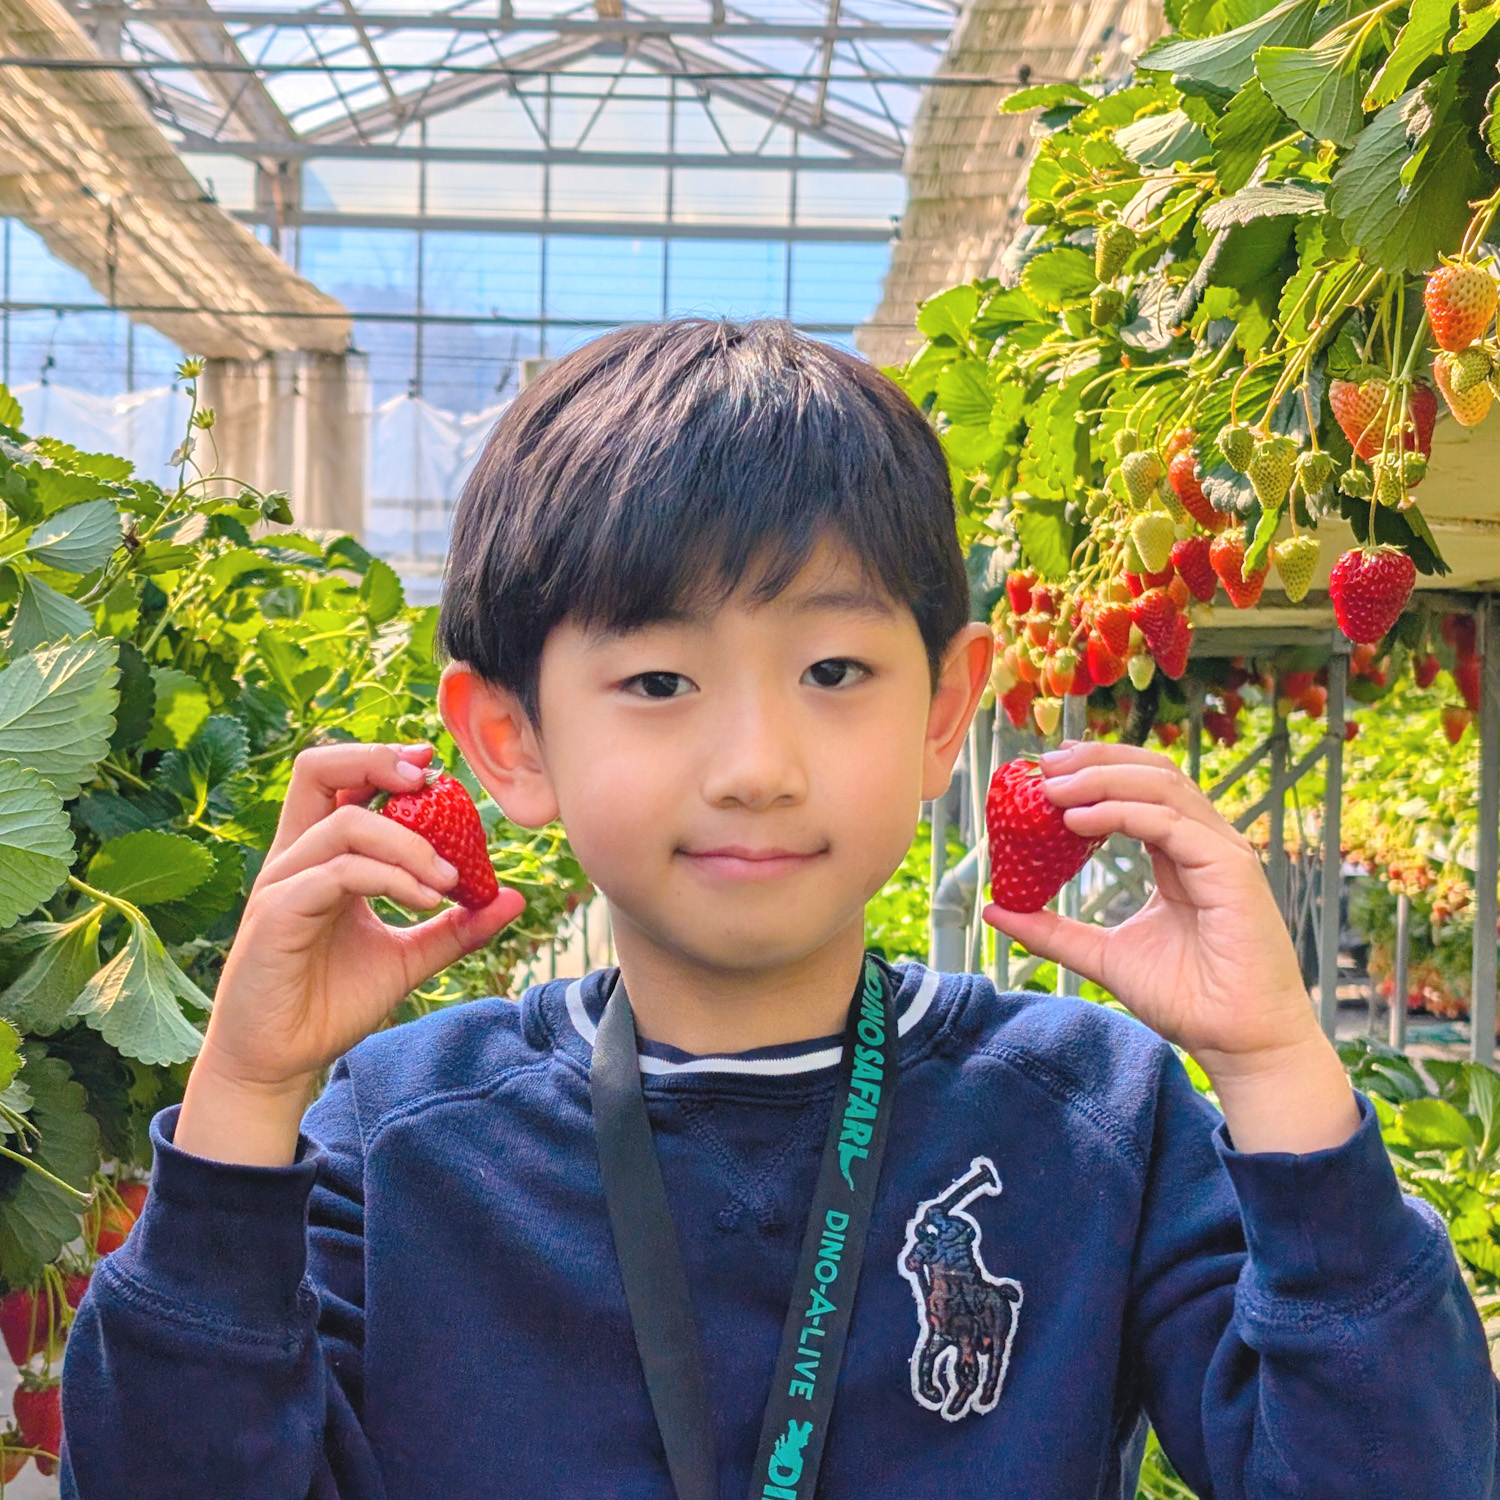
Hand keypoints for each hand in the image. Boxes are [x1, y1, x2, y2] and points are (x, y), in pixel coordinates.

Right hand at [176, 742, 522, 1164]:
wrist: (282, 1061)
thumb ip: (456, 927)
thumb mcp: (408, 959)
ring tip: (451, 878)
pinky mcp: (278, 914)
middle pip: (318, 769)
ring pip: (343, 824)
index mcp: (320, 857)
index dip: (384, 760)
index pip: (340, 779)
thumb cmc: (332, 1004)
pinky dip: (391, 877)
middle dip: (378, 761)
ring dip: (409, 842)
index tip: (433, 767)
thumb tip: (512, 898)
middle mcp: (296, 858)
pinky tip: (428, 901)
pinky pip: (340, 873)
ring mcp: (283, 883)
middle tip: (431, 783)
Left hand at [982, 740, 1318, 1077]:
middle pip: (1153, 773)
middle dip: (1096, 761)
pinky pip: (1171, 823)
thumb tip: (996, 910)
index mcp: (1180, 854)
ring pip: (1163, 786)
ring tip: (1053, 788)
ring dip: (1102, 779)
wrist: (1237, 1042)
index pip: (1141, 789)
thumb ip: (1053, 931)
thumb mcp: (1102, 955)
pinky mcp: (1231, 869)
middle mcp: (1204, 844)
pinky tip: (1080, 820)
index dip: (1095, 770)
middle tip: (1044, 766)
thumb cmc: (1188, 1000)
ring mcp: (1221, 852)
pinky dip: (1121, 812)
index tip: (1045, 771)